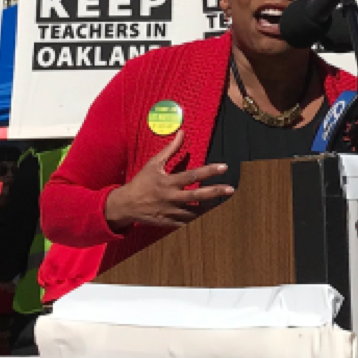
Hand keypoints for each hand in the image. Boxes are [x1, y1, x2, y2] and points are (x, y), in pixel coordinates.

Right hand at [104, 131, 234, 230]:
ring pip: (194, 213)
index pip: (192, 175)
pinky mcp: (169, 223)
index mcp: (167, 182)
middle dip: (215, 192)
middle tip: (231, 189)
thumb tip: (182, 132)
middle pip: (197, 196)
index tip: (224, 167)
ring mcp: (170, 212)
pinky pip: (186, 224)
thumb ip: (170, 149)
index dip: (209, 171)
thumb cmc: (141, 182)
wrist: (126, 205)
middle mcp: (170, 197)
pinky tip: (210, 218)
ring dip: (210, 209)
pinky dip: (197, 222)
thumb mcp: (154, 163)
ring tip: (224, 205)